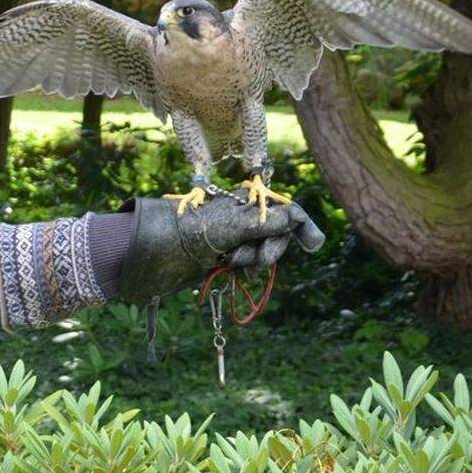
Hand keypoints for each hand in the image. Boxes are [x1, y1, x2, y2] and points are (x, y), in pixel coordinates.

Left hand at [115, 192, 324, 302]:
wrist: (158, 250)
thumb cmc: (194, 232)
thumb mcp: (234, 226)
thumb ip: (266, 223)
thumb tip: (295, 218)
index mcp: (247, 202)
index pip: (286, 211)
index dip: (302, 226)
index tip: (314, 246)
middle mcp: (244, 217)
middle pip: (277, 235)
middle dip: (269, 250)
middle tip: (251, 259)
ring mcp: (235, 237)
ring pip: (262, 252)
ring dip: (252, 261)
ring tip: (231, 262)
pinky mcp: (225, 254)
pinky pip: (247, 265)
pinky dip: (243, 269)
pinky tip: (230, 270)